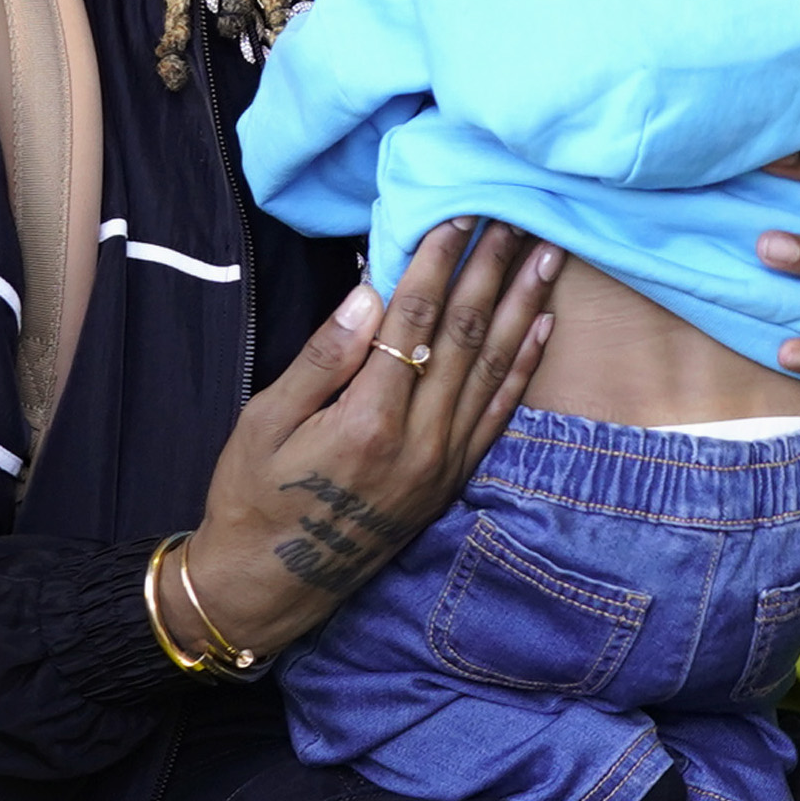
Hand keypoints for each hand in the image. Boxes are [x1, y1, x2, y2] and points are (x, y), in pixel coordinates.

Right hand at [179, 219, 559, 650]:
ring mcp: (442, 464)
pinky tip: (541, 326)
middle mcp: (419, 443)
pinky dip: (523, 367)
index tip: (458, 214)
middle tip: (518, 215)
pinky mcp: (450, 480)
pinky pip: (499, 414)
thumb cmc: (253, 497)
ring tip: (546, 256)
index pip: (415, 322)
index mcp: (369, 422)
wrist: (269, 586)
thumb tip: (369, 293)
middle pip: (465, 337)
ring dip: (521, 307)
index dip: (438, 263)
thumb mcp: (265, 421)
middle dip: (491, 270)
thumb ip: (324, 358)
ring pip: (493, 369)